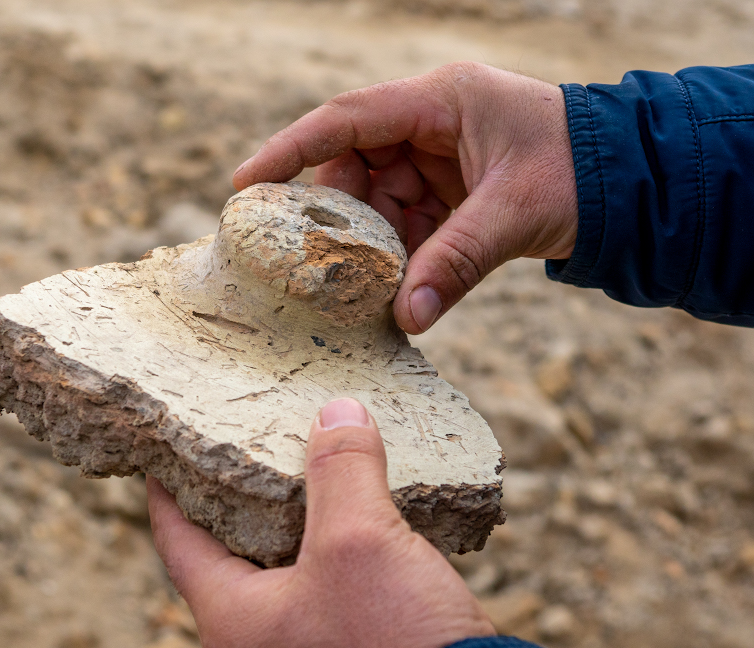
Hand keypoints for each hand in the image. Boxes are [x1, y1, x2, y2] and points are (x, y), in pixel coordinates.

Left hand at [147, 398, 494, 647]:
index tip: (165, 445)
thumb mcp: (360, 540)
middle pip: (227, 547)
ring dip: (291, 510)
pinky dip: (328, 535)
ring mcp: (301, 641)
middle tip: (239, 438)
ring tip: (302, 458)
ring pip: (280, 559)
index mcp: (234, 617)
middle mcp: (258, 635)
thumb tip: (337, 411)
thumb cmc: (395, 642)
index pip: (177, 540)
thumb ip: (342, 470)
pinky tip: (354, 503)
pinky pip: (320, 574)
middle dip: (235, 492)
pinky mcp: (346, 638)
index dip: (167, 489)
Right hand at [232, 62, 577, 333]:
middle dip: (338, 218)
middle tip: (318, 263)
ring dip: (369, 246)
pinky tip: (393, 287)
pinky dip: (396, 257)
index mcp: (439, 101)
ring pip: (375, 203)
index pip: (346, 120)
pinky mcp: (444, 193)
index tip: (245, 183)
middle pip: (352, 167)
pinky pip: (402, 225)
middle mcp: (428, 125)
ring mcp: (434, 160)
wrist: (630, 182)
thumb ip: (456, 262)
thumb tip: (405, 318)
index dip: (290, 150)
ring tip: (359, 286)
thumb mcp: (514, 210)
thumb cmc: (578, 169)